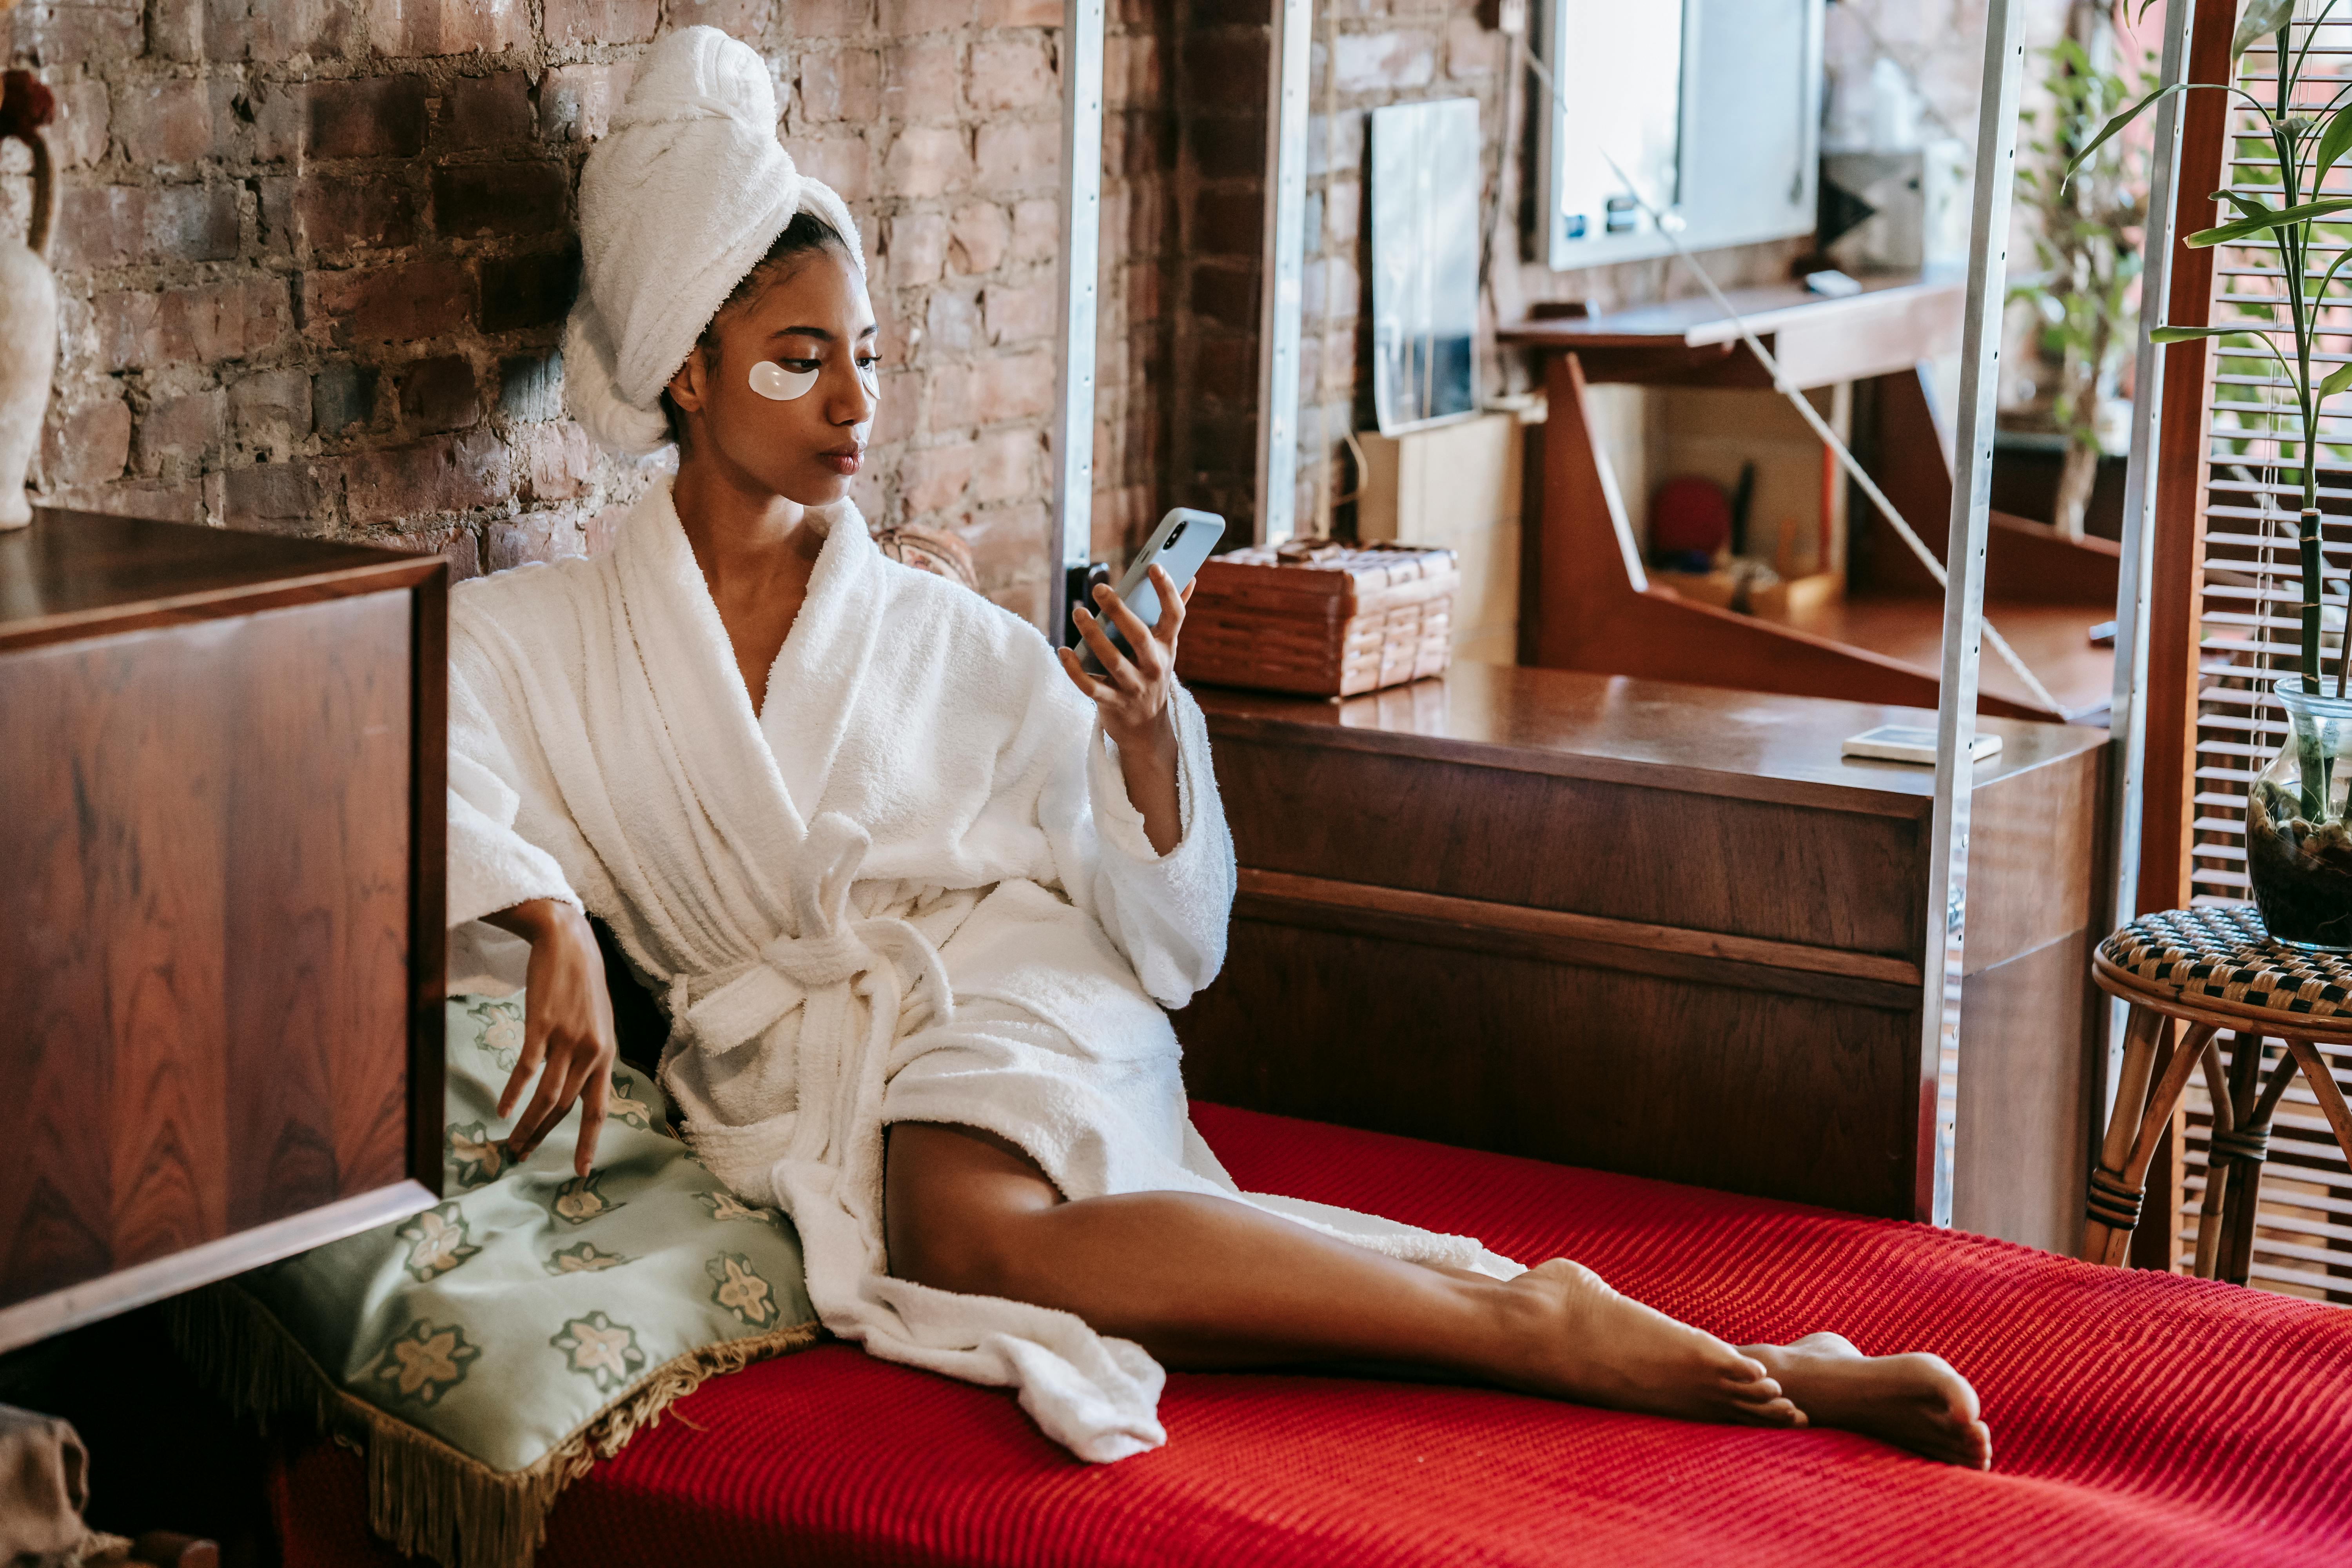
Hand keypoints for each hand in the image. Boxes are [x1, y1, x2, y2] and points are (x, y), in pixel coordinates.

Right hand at [482, 899, 617, 1176]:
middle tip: (524, 1157)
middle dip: (544, 1136)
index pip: (599, 1107)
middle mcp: (590, 1051)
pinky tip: (501, 1109)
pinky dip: (513, 1093)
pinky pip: (526, 1070)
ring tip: (511, 1143)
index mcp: (606, 1054)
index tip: (583, 1171)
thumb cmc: (581, 986)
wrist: (569, 944)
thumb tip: (576, 1086)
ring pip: (546, 1096)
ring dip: (527, 1124)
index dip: (590, 1141)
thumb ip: (590, 1056)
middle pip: (566, 1107)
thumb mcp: (598, 1023)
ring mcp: (566, 1039)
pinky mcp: (542, 1026)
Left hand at [1057, 564, 1192, 754]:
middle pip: (1140, 636)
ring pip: (1113, 660)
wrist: (1147, 727)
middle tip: (1099, 588)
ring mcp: (1135, 687)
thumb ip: (1172, 614)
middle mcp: (1154, 666)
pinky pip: (1091, 687)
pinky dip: (1075, 670)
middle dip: (1119, 611)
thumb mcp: (1166, 647)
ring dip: (1093, 636)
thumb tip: (1190, 576)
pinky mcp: (1114, 704)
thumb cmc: (1151, 674)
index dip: (1168, 590)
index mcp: (1168, 646)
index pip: (1175, 615)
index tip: (1155, 566)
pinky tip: (1062, 651)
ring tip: (1078, 613)